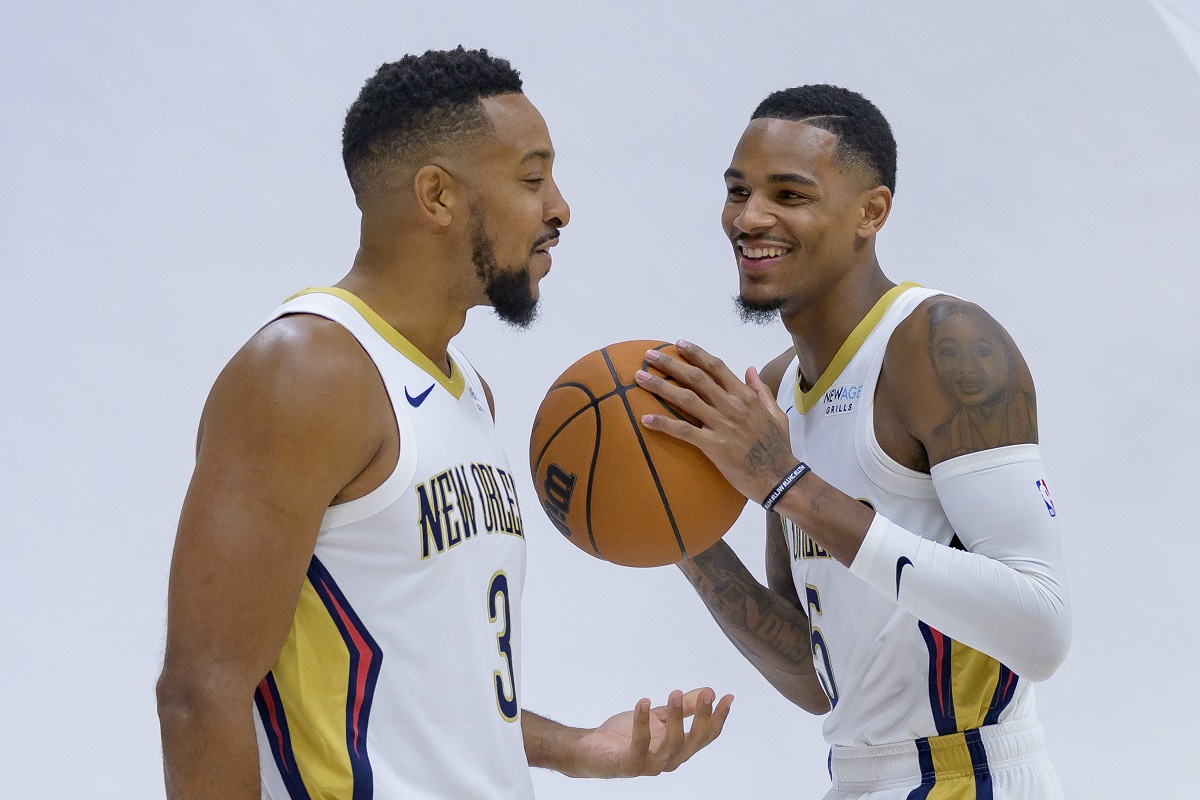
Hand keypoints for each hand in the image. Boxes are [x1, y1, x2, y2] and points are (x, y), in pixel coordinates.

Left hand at [566, 688, 732, 777]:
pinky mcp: (631, 764)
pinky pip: (640, 744)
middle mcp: (669, 760)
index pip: (706, 736)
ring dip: (677, 718)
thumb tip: (708, 691)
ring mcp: (651, 765)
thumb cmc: (625, 735)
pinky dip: (642, 722)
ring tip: (675, 694)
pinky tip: (644, 702)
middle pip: (694, 741)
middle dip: (704, 717)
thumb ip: (683, 708)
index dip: (718, 717)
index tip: (727, 696)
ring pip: (673, 745)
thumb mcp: (658, 716)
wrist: (591, 750)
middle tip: (708, 695)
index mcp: (679, 749)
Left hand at [636, 340, 798, 502]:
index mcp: (746, 397)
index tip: (678, 344)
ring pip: (686, 400)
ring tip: (640, 378)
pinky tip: (645, 418)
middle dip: (670, 364)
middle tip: (649, 355)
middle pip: (696, 378)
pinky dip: (664, 423)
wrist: (780, 478)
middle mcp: (732, 406)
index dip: (696, 354)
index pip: (717, 368)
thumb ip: (761, 390)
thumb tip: (750, 369)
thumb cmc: (778, 447)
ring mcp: (722, 425)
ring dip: (661, 387)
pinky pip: (684, 431)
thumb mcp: (775, 414)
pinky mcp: (713, 446)